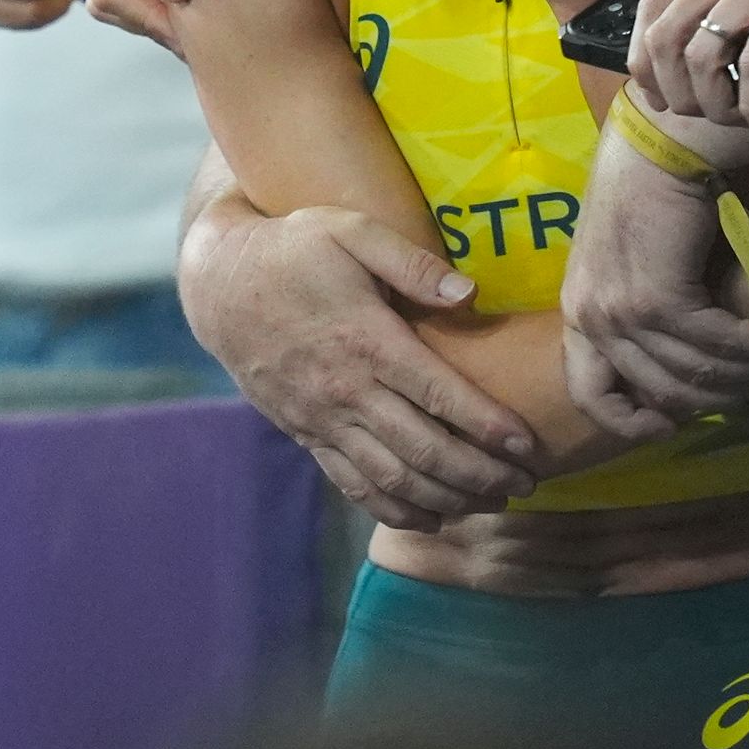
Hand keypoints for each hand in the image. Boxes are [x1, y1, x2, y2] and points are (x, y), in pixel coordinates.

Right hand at [181, 198, 539, 523]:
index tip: (528, 447)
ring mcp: (323, 419)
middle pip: (425, 451)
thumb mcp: (351, 230)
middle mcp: (346, 390)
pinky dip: (395, 509)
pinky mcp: (306, 435)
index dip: (489, 427)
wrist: (221, 284)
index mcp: (367, 339)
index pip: (441, 396)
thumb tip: (469, 293)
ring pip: (393, 479)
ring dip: (447, 500)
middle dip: (482, 475)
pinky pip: (354, 485)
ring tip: (493, 503)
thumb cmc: (295, 248)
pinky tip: (433, 518)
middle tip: (526, 485)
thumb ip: (411, 261)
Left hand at [558, 127, 748, 439]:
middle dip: (722, 392)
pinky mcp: (659, 299)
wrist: (662, 135)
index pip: (593, 394)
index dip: (635, 422)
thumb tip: (688, 360)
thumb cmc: (654, 185)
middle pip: (663, 393)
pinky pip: (719, 345)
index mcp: (578, 307)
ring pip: (698, 373)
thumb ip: (646, 305)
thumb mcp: (636, 257)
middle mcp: (590, 316)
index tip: (678, 423)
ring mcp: (621, 312)